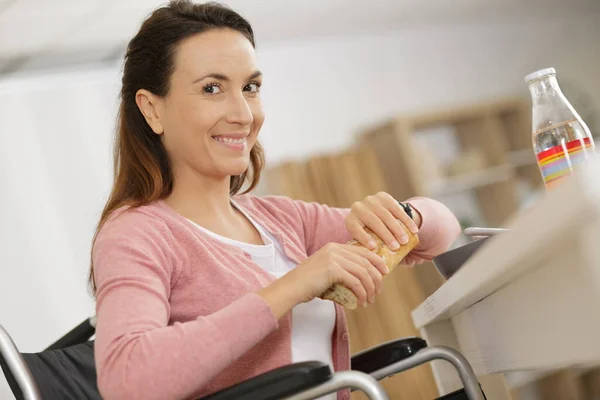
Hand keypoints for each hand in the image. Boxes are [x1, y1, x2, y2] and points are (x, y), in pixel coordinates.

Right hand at [258, 243, 388, 316]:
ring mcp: (333, 258)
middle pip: (366, 261)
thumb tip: (361, 277)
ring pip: (363, 272)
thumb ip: (341, 268)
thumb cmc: (307, 284)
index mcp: (334, 247)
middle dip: (376, 278)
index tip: (384, 273)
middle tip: (378, 292)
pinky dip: (362, 293)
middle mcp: (335, 249)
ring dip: (370, 288)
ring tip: (369, 300)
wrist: (290, 288)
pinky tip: (361, 302)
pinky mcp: (332, 269)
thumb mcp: (326, 271)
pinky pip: (355, 281)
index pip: (363, 251)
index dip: (377, 262)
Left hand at [346, 192, 419, 250]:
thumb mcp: (363, 239)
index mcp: (350, 220)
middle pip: (374, 222)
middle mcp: (358, 208)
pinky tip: (414, 230)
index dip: (364, 238)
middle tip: (396, 247)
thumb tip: (379, 270)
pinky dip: (406, 221)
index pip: (355, 229)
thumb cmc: (369, 233)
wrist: (373, 212)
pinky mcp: (384, 197)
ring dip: (397, 229)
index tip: (374, 247)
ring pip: (386, 215)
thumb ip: (367, 249)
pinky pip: (397, 209)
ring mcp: (371, 201)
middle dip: (386, 235)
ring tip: (404, 241)